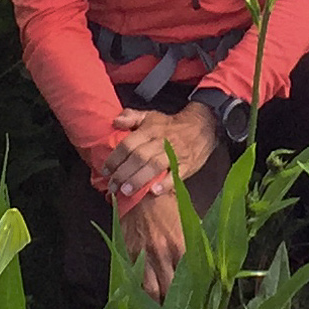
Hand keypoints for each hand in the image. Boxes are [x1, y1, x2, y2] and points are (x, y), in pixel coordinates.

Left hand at [103, 102, 217, 199]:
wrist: (202, 126)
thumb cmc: (171, 125)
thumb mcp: (151, 116)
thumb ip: (131, 117)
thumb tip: (115, 121)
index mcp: (150, 130)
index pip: (128, 144)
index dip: (115, 158)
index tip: (106, 170)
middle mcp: (160, 141)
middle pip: (139, 157)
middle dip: (123, 173)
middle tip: (112, 186)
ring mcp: (174, 154)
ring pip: (154, 166)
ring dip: (139, 179)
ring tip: (127, 191)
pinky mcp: (186, 165)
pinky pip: (175, 175)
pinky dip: (165, 184)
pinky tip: (154, 192)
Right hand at [122, 188, 187, 299]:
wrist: (140, 192)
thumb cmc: (168, 207)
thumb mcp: (188, 223)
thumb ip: (196, 245)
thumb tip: (208, 266)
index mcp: (182, 244)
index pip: (192, 278)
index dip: (196, 297)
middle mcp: (164, 253)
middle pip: (171, 289)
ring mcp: (145, 256)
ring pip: (152, 292)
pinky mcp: (129, 256)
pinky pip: (136, 283)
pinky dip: (141, 298)